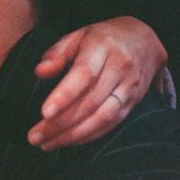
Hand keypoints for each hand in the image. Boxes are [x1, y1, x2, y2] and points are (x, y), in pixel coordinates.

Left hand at [27, 16, 166, 150]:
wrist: (144, 40)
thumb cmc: (101, 39)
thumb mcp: (77, 36)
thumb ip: (56, 53)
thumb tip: (39, 72)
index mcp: (102, 47)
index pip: (84, 75)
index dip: (65, 96)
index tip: (44, 113)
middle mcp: (119, 68)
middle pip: (90, 101)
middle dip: (61, 123)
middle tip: (35, 137)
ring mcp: (129, 88)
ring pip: (102, 118)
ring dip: (73, 135)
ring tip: (47, 144)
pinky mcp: (133, 103)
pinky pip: (111, 124)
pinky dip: (88, 136)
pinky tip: (67, 142)